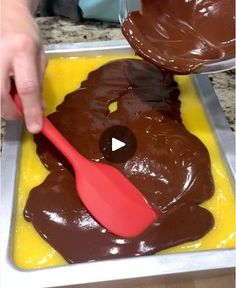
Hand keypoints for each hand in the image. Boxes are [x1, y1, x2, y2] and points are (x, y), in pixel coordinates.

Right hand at [1, 0, 45, 132]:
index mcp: (22, 51)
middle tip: (20, 113)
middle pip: (0, 95)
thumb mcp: (40, 58)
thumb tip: (38, 110)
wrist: (5, 13)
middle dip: (11, 112)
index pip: (27, 87)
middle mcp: (0, 55)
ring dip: (3, 104)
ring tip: (12, 94)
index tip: (35, 128)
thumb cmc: (27, 35)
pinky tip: (6, 87)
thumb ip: (39, 84)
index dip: (30, 111)